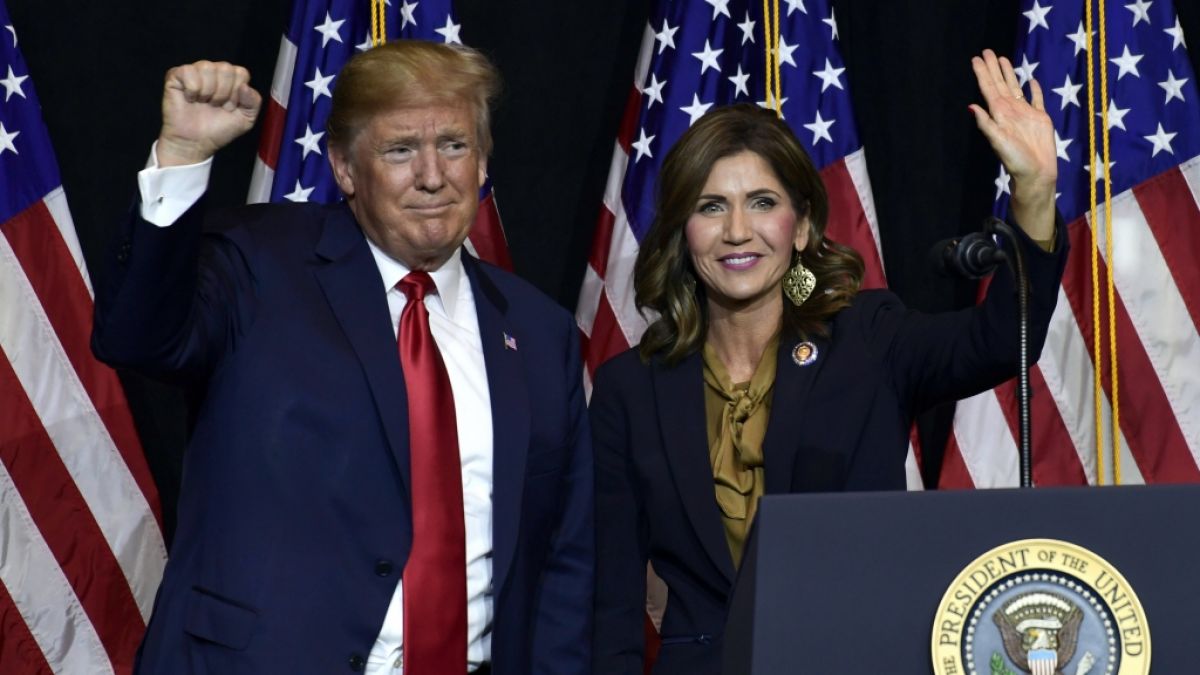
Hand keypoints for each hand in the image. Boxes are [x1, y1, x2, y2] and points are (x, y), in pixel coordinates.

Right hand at [156, 61, 261, 166]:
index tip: (229, 107)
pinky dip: (192, 89)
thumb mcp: (246, 119)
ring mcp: (195, 72)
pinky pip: (188, 71)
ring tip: (203, 103)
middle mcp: (213, 71)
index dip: (237, 93)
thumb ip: (254, 102)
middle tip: (215, 106)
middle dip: (223, 93)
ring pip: (207, 67)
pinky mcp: (176, 75)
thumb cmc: (219, 129)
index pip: (241, 72)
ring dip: (208, 91)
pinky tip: (190, 99)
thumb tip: (244, 86)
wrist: (196, 143)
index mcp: (231, 79)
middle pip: (225, 68)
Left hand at [969, 49, 1056, 240]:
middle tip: (987, 51)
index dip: (982, 74)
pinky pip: (1037, 100)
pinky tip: (1030, 80)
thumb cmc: (1016, 161)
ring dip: (1009, 74)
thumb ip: (986, 124)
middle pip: (1000, 84)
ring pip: (1016, 88)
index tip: (976, 58)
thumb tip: (971, 106)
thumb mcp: (998, 141)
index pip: (988, 89)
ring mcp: (1025, 114)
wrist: (1036, 174)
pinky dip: (1034, 89)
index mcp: (999, 114)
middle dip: (993, 68)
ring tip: (1003, 59)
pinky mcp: (1040, 119)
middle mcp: (1010, 111)